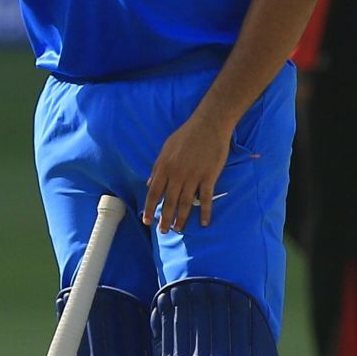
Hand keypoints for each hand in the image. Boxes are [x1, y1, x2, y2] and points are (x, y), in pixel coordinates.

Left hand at [144, 111, 230, 233]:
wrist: (209, 124)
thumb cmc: (186, 135)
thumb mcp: (166, 149)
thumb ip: (157, 168)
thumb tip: (149, 184)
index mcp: (164, 167)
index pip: (154, 193)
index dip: (150, 209)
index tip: (147, 221)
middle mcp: (177, 174)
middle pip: (169, 202)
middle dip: (165, 219)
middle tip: (163, 231)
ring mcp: (193, 176)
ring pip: (186, 203)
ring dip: (182, 219)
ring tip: (179, 230)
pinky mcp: (209, 177)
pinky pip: (206, 199)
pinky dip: (205, 212)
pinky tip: (204, 223)